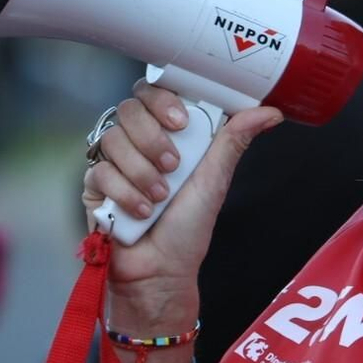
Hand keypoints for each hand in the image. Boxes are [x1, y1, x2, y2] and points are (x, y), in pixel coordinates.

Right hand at [82, 80, 281, 309]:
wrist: (161, 270)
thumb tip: (269, 113)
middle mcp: (137, 142)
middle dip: (153, 139)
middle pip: (129, 110)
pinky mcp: (93, 186)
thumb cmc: (188, 227)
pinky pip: (100, 172)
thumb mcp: (215, 179)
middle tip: (173, 167)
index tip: (182, 123)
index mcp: (166, 133)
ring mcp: (112, 162)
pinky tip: (141, 211)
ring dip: (142, 172)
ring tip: (160, 198)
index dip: (163, 100)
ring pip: (113, 139)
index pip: (153, 92)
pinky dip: (125, 193)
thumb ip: (234, 140)